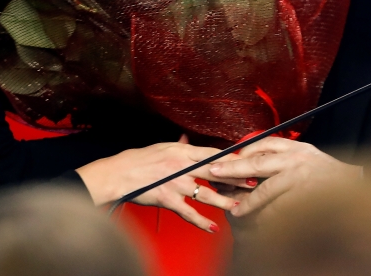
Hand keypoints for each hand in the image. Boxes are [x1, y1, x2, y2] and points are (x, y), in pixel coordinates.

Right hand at [76, 135, 245, 231]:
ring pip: (206, 193)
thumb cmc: (137, 160)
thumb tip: (187, 142)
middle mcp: (181, 166)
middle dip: (235, 177)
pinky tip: (213, 227)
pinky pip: (189, 212)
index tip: (245, 160)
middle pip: (215, 171)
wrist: (117, 174)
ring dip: (225, 200)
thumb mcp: (160, 148)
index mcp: (181, 151)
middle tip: (253, 181)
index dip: (230, 158)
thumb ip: (177, 147)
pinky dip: (202, 222)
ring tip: (240, 205)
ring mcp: (175, 183)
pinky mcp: (167, 199)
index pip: (212, 153)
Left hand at [207, 137, 360, 218]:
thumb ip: (282, 155)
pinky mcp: (307, 199)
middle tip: (214, 172)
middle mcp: (298, 160)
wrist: (358, 190)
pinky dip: (268, 216)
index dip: (241, 153)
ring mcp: (302, 180)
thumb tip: (249, 156)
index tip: (224, 160)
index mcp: (297, 148)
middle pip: (258, 164)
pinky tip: (258, 222)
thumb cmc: (329, 174)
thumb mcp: (307, 156)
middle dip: (233, 169)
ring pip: (267, 190)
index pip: (263, 145)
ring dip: (249, 201)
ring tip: (236, 210)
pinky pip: (281, 209)